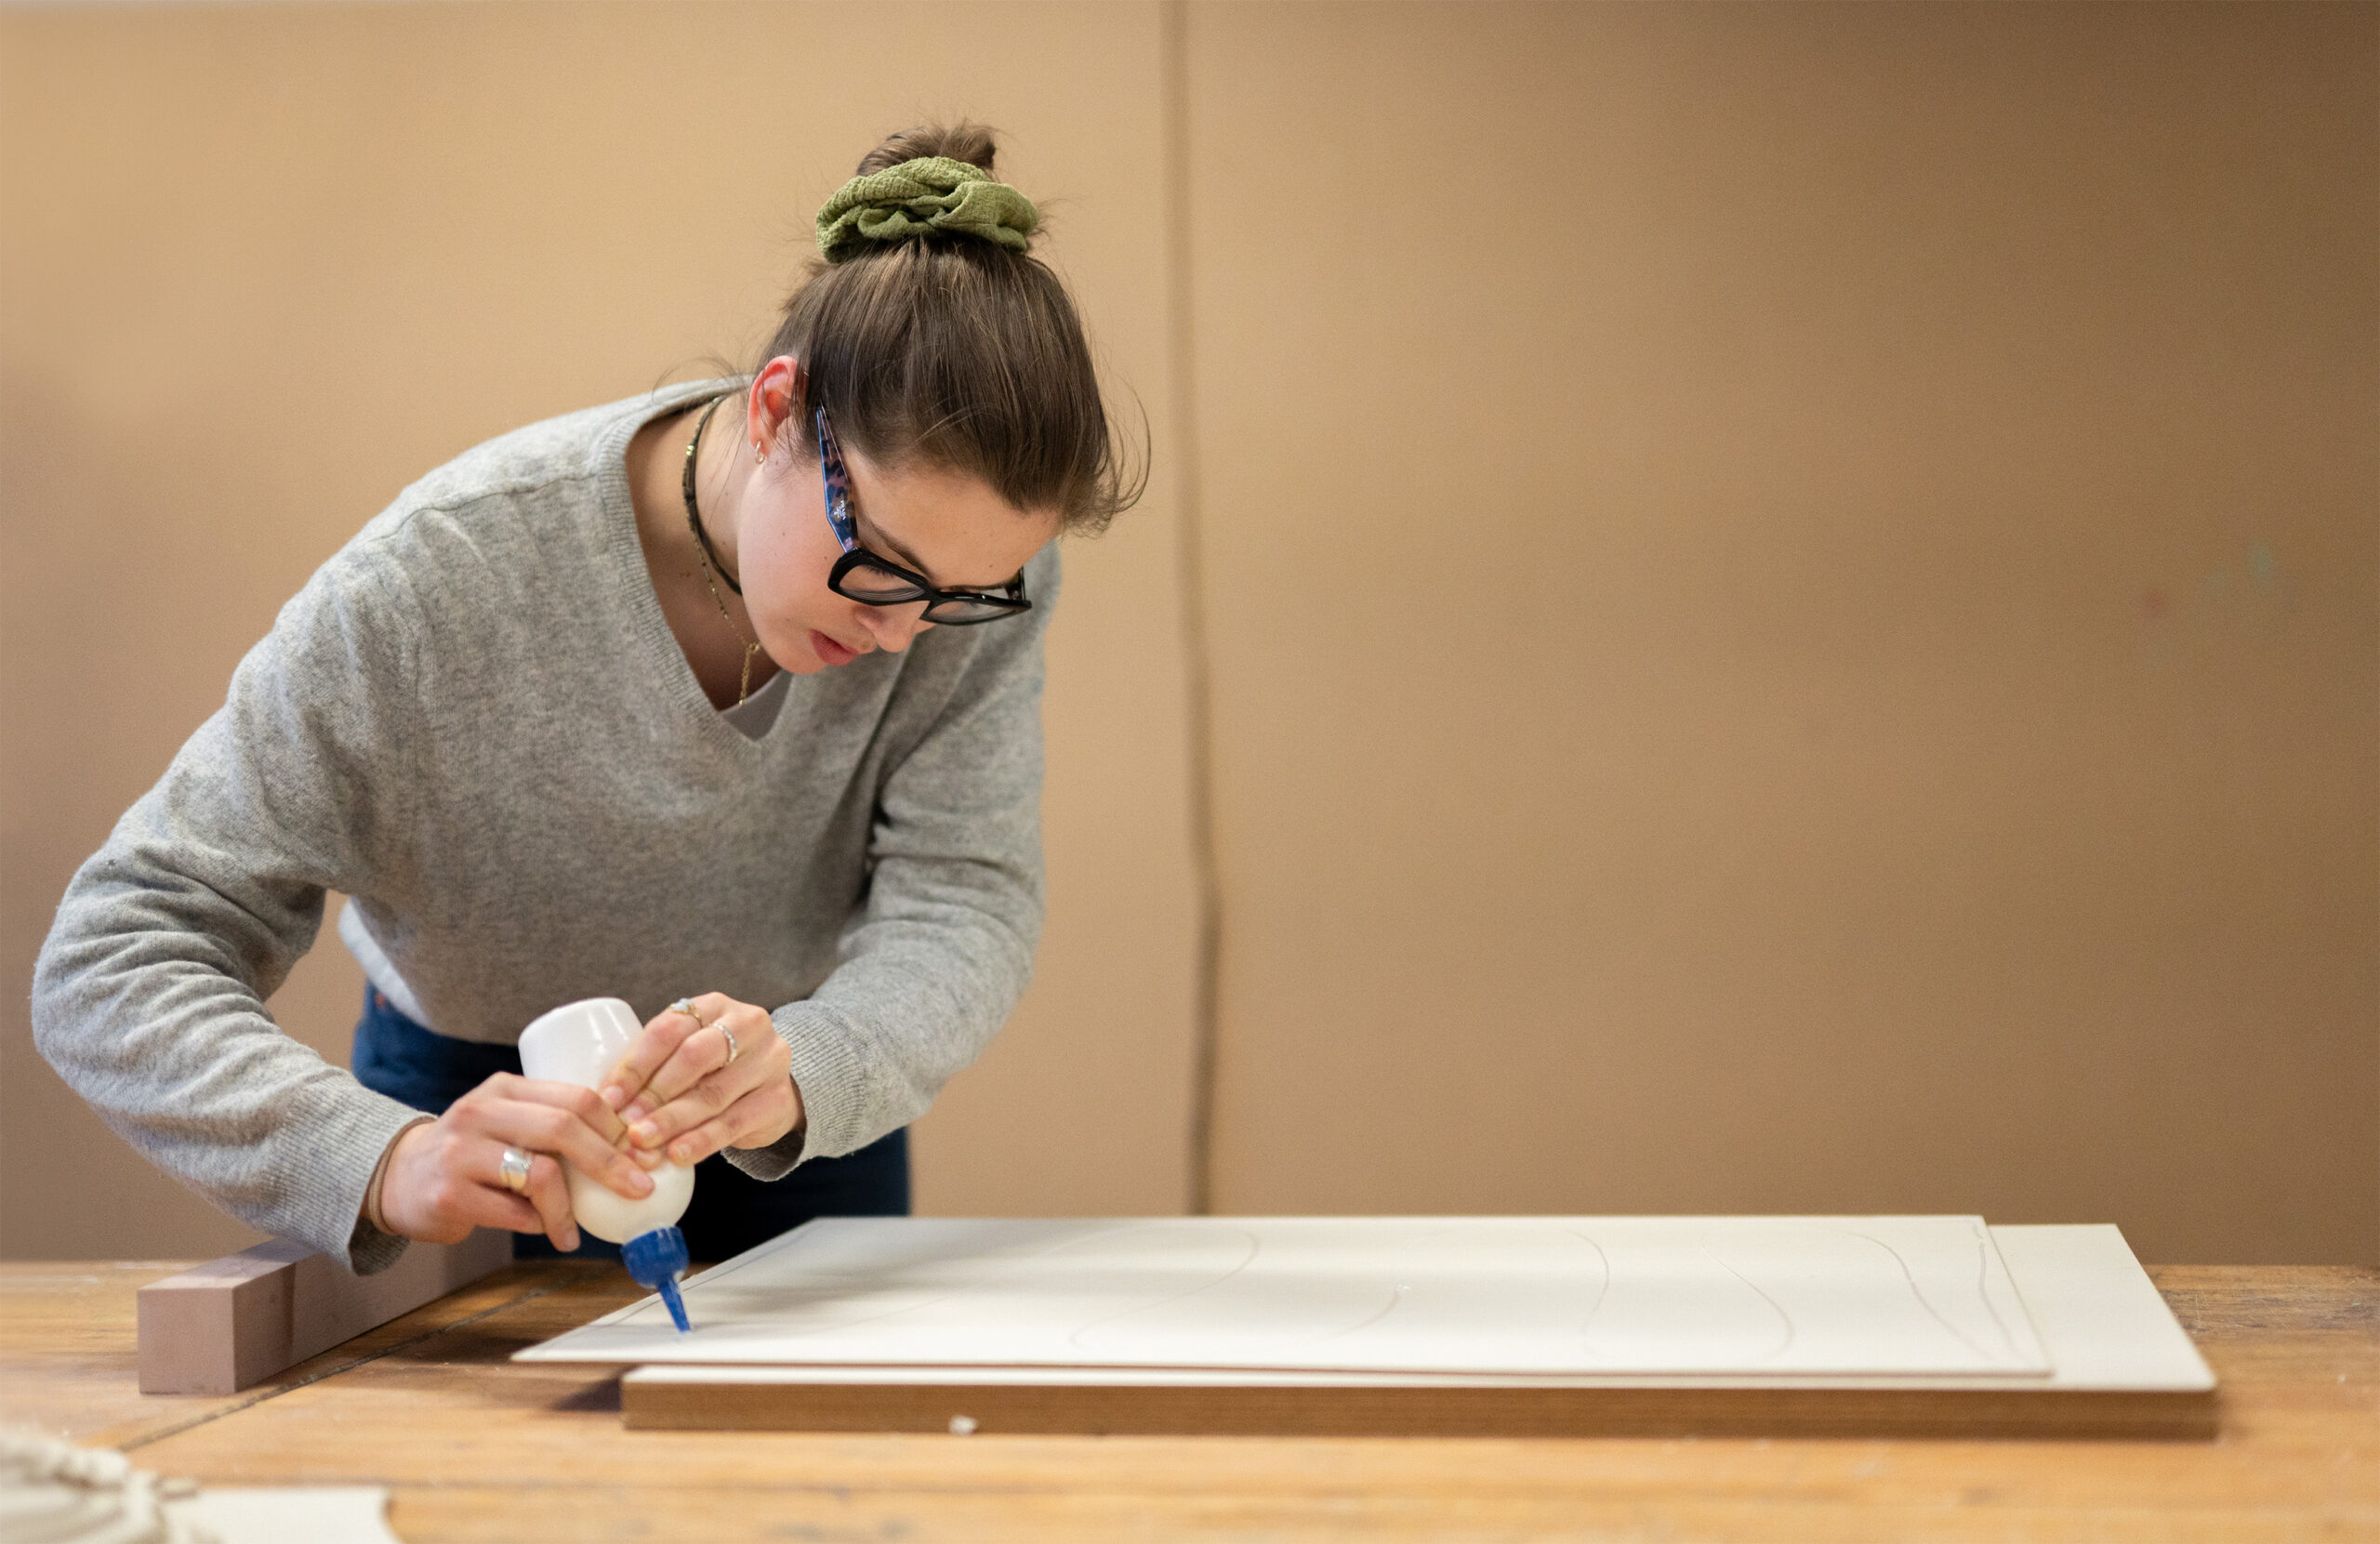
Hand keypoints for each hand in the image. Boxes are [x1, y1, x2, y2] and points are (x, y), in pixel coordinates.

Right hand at [377, 1071, 653, 1252]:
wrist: (398, 1177)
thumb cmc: (471, 1151)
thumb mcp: (506, 1120)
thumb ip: (552, 1124)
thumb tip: (629, 1152)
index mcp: (505, 1088)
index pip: (576, 1097)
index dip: (618, 1127)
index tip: (643, 1152)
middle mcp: (481, 1112)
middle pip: (564, 1128)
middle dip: (610, 1162)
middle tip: (638, 1188)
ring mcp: (461, 1152)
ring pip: (541, 1174)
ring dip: (569, 1208)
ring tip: (572, 1230)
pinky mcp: (450, 1194)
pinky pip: (515, 1212)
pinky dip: (539, 1224)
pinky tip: (544, 1230)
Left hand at [598, 994, 800, 1167]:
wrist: (769, 1089)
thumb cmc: (712, 1071)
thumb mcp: (686, 1054)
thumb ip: (653, 1068)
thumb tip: (602, 1104)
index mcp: (714, 1006)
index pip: (670, 1028)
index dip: (635, 1064)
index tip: (608, 1097)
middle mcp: (748, 1025)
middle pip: (695, 1057)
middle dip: (655, 1093)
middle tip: (625, 1124)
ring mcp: (769, 1061)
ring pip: (714, 1093)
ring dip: (673, 1121)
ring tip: (643, 1143)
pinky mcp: (778, 1098)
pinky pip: (735, 1123)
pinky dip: (702, 1141)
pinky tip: (677, 1155)